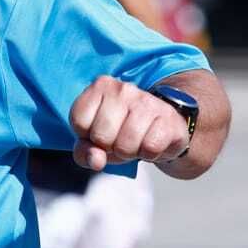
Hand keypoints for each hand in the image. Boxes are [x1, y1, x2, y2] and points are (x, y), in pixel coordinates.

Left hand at [69, 76, 188, 171]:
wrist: (163, 127)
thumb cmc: (122, 132)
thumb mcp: (95, 141)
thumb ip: (84, 152)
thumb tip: (96, 160)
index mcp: (100, 86)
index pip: (79, 122)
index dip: (88, 136)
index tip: (101, 130)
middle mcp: (123, 89)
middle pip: (101, 136)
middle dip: (109, 147)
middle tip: (121, 138)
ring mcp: (147, 101)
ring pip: (125, 145)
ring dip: (130, 153)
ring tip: (136, 141)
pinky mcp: (168, 118)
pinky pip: (150, 148)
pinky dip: (150, 154)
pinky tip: (151, 141)